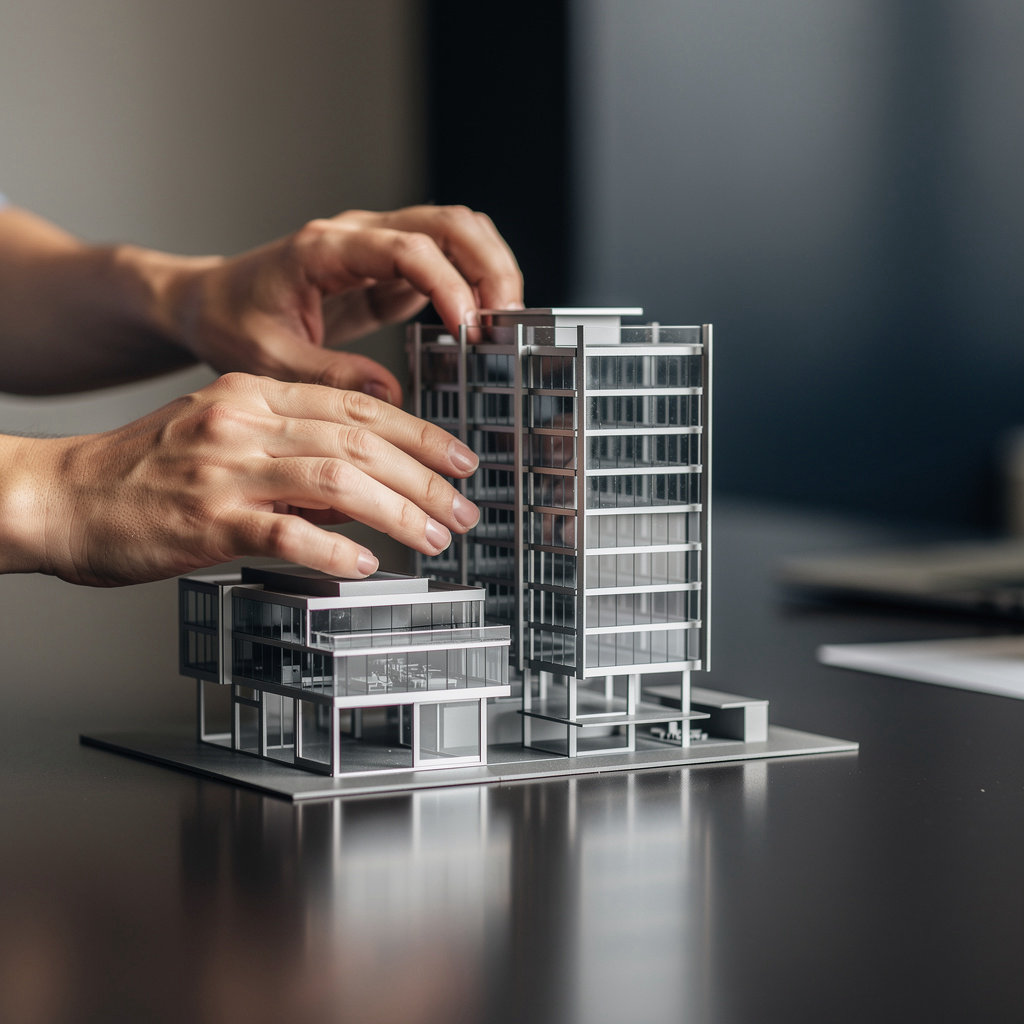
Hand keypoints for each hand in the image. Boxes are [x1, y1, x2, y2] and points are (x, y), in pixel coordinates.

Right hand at [0, 373, 480, 585]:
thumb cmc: (142, 472)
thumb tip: (359, 480)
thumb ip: (290, 447)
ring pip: (338, 480)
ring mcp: (227, 470)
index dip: (420, 434)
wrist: (62, 496)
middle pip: (361, 441)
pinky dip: (333, 547)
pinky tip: (365, 564)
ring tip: (435, 537)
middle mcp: (246, 423)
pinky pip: (286, 531)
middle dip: (425, 476)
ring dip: (398, 511)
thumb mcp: (222, 434)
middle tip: (463, 509)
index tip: (459, 459)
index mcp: (254, 395)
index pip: (358, 407)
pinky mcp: (207, 520)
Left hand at [175, 205, 523, 401]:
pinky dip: (475, 284)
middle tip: (506, 321)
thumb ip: (327, 375)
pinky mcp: (389, 269)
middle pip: (449, 222)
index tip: (468, 327)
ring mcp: (378, 247)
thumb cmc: (230, 323)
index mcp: (325, 250)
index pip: (407, 247)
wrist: (210, 303)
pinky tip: (479, 324)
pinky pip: (448, 260)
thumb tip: (390, 393)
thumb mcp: (267, 360)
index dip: (448, 283)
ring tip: (502, 323)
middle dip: (490, 266)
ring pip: (458, 231)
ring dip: (491, 268)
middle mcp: (358, 236)